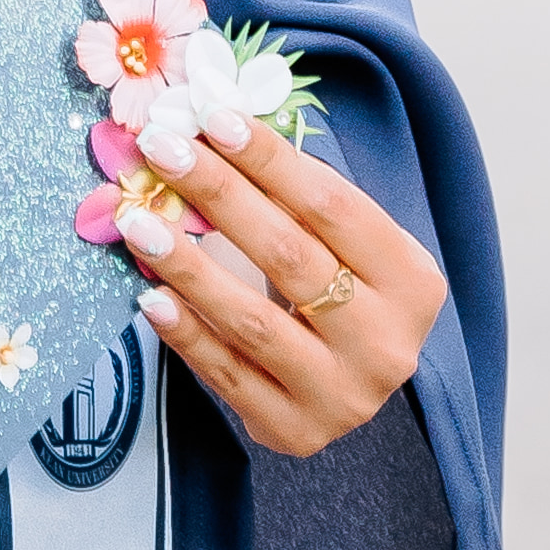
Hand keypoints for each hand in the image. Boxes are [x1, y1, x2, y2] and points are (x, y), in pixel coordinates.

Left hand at [120, 116, 442, 462]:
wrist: (354, 382)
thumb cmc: (344, 289)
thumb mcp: (347, 244)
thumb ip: (294, 197)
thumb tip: (210, 128)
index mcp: (412, 281)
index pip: (332, 206)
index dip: (270, 160)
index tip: (213, 119)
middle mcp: (387, 343)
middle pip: (291, 256)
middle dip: (219, 195)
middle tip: (162, 151)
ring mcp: (344, 396)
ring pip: (254, 322)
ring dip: (188, 268)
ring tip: (138, 224)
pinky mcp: (297, 431)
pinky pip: (228, 376)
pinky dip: (186, 334)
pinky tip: (151, 298)